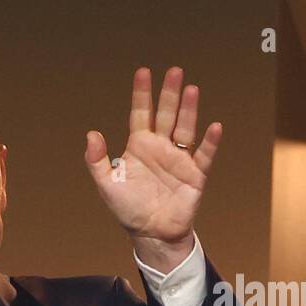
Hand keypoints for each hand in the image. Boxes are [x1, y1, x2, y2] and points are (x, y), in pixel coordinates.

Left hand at [84, 66, 221, 271]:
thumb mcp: (107, 184)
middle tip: (174, 71)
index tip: (142, 72)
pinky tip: (213, 126)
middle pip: (166, 114)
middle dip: (169, 94)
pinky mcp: (195, 174)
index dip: (141, 94)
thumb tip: (91, 134)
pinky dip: (209, 142)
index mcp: (139, 146)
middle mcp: (160, 147)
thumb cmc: (128, 208)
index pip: (140, 114)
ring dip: (189, 110)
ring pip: (185, 128)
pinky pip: (204, 155)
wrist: (150, 233)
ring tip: (191, 89)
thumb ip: (97, 160)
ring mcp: (179, 158)